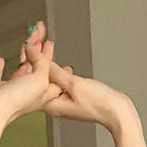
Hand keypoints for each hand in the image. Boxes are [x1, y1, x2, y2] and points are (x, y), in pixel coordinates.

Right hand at [0, 21, 61, 146]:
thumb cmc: (15, 102)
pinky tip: (2, 61)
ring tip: (28, 40)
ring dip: (25, 53)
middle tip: (41, 35)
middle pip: (37, 68)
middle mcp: (28, 92)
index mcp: (42, 93)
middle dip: (40, 50)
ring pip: (21, 67)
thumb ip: (41, 62)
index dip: (54, 61)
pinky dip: (0, 67)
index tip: (52, 46)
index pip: (52, 75)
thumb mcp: (40, 79)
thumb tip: (34, 48)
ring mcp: (11, 89)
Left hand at [21, 34, 146, 146]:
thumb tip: (32, 53)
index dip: (28, 57)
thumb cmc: (99, 103)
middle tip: (36, 33)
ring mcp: (61, 100)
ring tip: (45, 38)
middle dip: (37, 54)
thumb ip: (52, 69)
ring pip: (48, 75)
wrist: (117, 113)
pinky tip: (55, 56)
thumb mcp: (74, 84)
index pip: (32, 78)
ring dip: (47, 57)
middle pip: (39, 76)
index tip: (28, 40)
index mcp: (50, 104)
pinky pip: (57, 79)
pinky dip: (56, 66)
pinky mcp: (69, 97)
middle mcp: (53, 104)